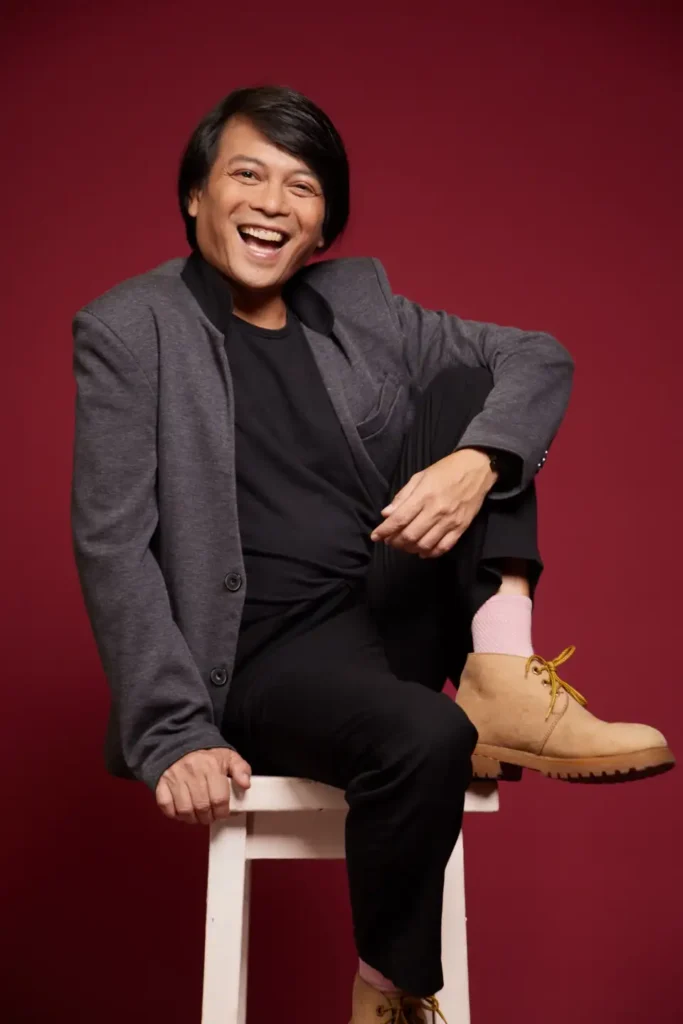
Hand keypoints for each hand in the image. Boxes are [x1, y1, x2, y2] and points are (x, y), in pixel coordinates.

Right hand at [155, 747, 251, 824]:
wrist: (178, 741)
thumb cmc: (204, 754)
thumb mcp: (227, 756)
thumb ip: (240, 769)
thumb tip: (246, 784)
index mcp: (211, 766)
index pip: (219, 799)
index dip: (222, 812)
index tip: (222, 813)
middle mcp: (192, 772)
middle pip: (202, 807)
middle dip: (208, 817)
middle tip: (210, 815)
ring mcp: (174, 778)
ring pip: (185, 810)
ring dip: (192, 818)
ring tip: (197, 815)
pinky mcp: (161, 783)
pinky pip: (166, 807)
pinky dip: (174, 814)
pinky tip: (181, 811)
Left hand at [370, 449, 497, 558]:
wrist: (477, 468)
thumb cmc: (446, 470)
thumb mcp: (420, 476)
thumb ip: (402, 496)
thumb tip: (386, 514)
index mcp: (424, 495)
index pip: (399, 519)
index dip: (384, 530)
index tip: (375, 536)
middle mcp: (436, 510)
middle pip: (410, 535)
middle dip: (395, 542)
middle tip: (390, 541)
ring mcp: (450, 521)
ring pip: (425, 544)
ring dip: (411, 549)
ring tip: (405, 545)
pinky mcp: (461, 528)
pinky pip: (444, 547)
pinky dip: (431, 553)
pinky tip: (422, 551)